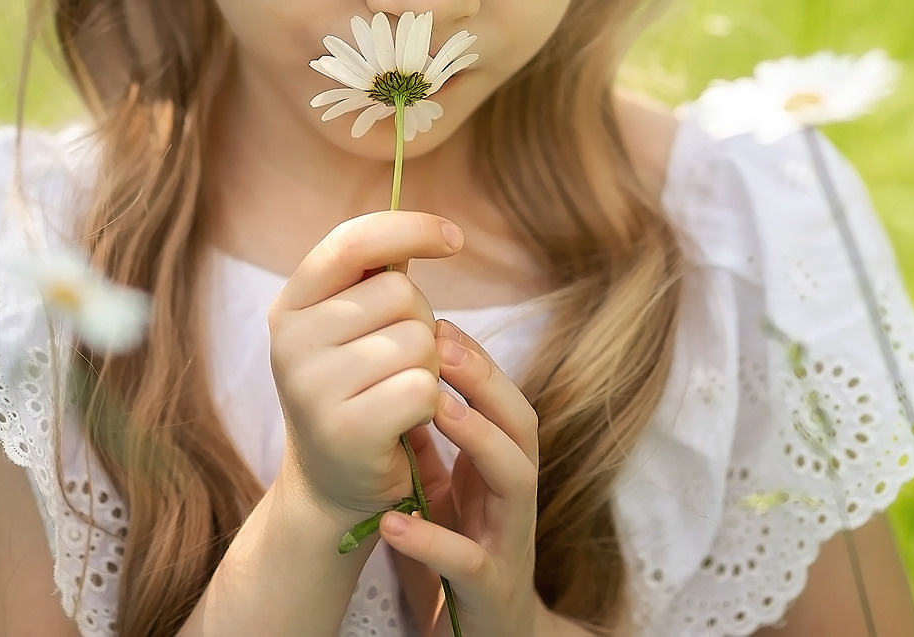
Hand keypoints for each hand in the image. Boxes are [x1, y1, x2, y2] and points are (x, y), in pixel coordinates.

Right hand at [268, 210, 461, 524]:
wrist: (334, 486)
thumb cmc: (359, 391)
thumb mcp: (353, 327)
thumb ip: (377, 277)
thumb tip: (438, 231)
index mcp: (290, 305)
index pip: (353, 241)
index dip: (410, 229)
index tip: (454, 239)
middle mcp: (290, 341)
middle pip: (400, 293)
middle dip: (421, 323)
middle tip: (398, 363)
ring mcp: (312, 387)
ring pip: (419, 341)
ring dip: (430, 366)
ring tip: (399, 394)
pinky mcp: (345, 431)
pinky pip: (424, 388)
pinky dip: (432, 403)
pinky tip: (407, 422)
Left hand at [380, 321, 542, 636]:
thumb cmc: (458, 557)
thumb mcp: (440, 492)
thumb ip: (426, 443)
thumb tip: (393, 373)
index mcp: (503, 471)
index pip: (506, 401)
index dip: (478, 361)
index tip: (437, 321)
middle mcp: (515, 500)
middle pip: (522, 427)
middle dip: (486, 382)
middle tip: (439, 343)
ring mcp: (508, 544)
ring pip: (515, 481)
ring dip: (478, 438)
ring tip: (433, 405)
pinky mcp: (490, 592)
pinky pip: (467, 562)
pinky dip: (433, 540)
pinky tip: (391, 521)